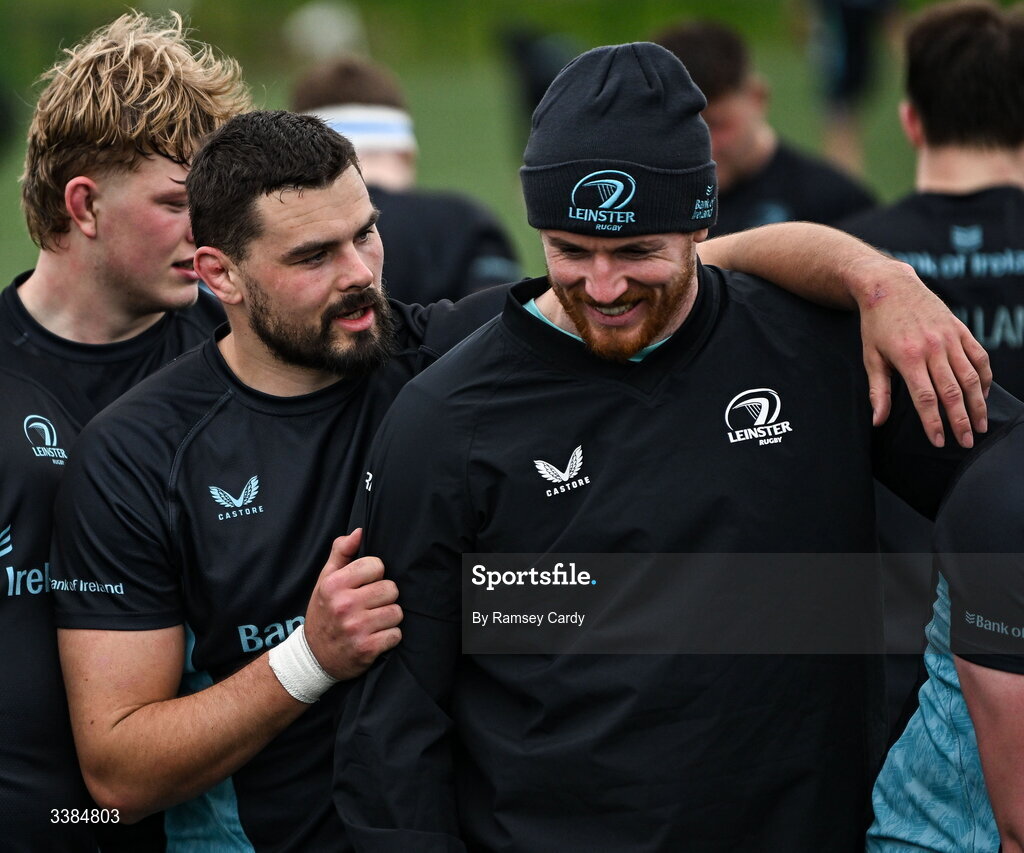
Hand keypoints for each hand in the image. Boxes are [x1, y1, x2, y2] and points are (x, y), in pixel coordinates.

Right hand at [303, 529, 401, 679]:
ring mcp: (356, 627)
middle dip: (384, 597)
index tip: (366, 585)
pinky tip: (376, 637)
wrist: (314, 657)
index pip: (376, 565)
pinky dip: (390, 637)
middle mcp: (344, 604)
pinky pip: (396, 634)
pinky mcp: (366, 648)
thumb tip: (360, 531)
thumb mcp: (325, 580)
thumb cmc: (324, 612)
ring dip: (389, 618)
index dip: (375, 575)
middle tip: (371, 606)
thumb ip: (341, 552)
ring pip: (397, 612)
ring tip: (374, 622)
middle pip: (391, 589)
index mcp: (334, 584)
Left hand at [854, 257, 990, 447]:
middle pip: (952, 391)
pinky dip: (984, 377)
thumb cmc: (876, 324)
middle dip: (960, 420)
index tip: (938, 442)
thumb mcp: (871, 357)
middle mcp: (933, 348)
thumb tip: (877, 421)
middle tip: (966, 442)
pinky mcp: (960, 329)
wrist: (889, 286)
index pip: (925, 398)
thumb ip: (878, 391)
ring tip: (980, 425)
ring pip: (970, 376)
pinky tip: (983, 394)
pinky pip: (979, 356)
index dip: (933, 422)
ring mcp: (950, 337)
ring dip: (978, 404)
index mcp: (908, 357)